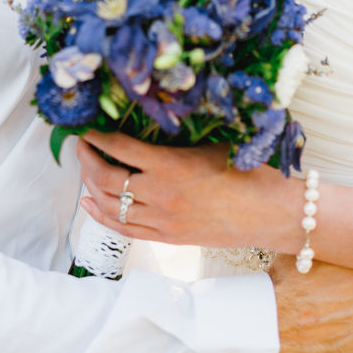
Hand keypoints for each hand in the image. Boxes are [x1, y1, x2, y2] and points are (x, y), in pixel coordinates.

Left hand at [77, 131, 303, 252]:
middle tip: (80, 145)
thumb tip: (157, 114)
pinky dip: (102, 215)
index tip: (86, 126)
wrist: (272, 213)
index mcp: (171, 165)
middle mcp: (161, 194)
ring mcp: (162, 220)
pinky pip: (124, 229)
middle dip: (87, 160)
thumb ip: (181, 136)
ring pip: (112, 204)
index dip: (98, 136)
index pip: (120, 147)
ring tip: (84, 168)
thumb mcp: (213, 143)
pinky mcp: (168, 238)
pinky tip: (89, 203)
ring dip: (91, 185)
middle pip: (108, 177)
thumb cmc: (249, 171)